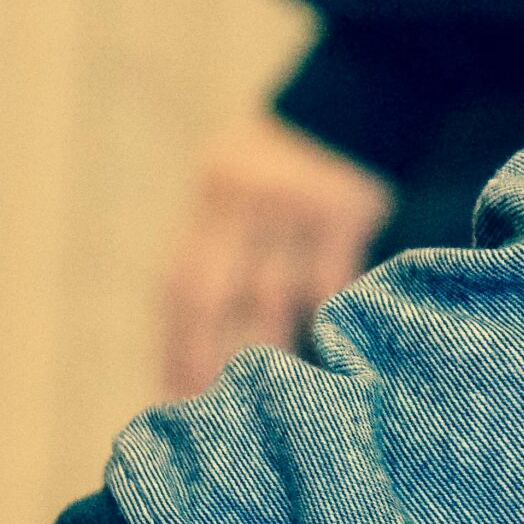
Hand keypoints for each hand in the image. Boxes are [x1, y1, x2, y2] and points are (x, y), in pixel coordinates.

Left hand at [162, 109, 394, 397]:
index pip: (182, 285)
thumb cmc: (282, 169)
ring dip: (267, 354)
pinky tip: (325, 364)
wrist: (351, 106)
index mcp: (213, 196)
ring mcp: (294, 207)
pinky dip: (323, 325)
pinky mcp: (344, 215)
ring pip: (272, 299)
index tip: (172, 401)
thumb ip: (218, 251)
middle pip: (214, 295)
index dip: (175, 347)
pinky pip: (329, 286)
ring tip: (269, 404)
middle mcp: (244, 200)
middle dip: (208, 360)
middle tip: (211, 417)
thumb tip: (193, 348)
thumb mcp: (236, 190)